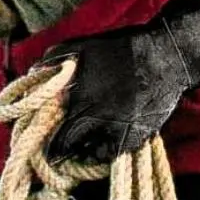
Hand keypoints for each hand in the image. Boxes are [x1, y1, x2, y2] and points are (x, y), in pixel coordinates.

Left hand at [40, 0, 199, 163]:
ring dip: (80, 152)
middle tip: (53, 151)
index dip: (42, 132)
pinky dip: (102, 154)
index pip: (50, 121)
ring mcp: (115, 126)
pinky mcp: (134, 136)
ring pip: (88, 152)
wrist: (163, 57)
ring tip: (75, 150)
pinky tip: (98, 147)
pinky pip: (111, 154)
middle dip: (58, 147)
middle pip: (67, 141)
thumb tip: (35, 70)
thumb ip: (56, 57)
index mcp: (77, 90)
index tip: (37, 137)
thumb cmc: (121, 48)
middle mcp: (94, 112)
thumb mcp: (83, 45)